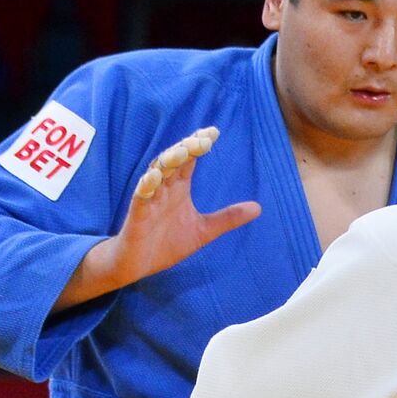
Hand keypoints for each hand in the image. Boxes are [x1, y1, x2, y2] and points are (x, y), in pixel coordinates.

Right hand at [53, 127, 261, 311]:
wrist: (138, 265)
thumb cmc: (166, 243)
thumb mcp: (204, 231)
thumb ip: (227, 218)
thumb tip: (259, 207)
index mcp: (179, 188)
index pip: (190, 160)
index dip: (199, 144)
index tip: (214, 132)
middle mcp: (165, 188)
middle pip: (174, 160)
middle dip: (187, 147)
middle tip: (202, 139)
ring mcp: (150, 199)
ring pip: (157, 173)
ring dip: (168, 161)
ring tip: (183, 150)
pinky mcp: (137, 214)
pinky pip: (141, 196)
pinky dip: (147, 186)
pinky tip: (155, 177)